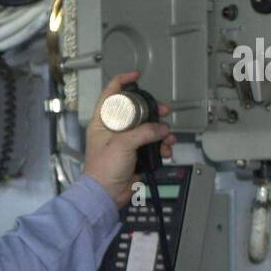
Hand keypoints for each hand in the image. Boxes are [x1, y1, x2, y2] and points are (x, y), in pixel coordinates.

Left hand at [82, 70, 178, 207]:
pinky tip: (167, 151)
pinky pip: (152, 144)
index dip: (122, 81)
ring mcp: (126, 142)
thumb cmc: (105, 167)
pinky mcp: (136, 154)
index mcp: (102, 121)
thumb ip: (144, 132)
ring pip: (148, 128)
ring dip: (161, 132)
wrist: (106, 195)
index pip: (110, 94)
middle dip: (152, 110)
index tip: (137, 75)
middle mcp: (114, 129)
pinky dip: (161, 146)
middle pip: (135, 110)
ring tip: (168, 139)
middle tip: (164, 112)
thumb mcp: (123, 144)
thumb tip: (162, 129)